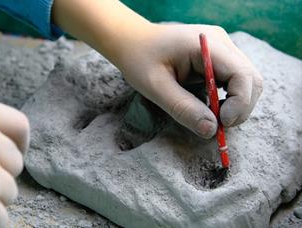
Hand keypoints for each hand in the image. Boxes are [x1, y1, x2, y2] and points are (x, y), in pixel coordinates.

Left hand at [52, 0, 262, 137]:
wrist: (132, 42)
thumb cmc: (139, 60)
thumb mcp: (155, 87)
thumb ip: (183, 108)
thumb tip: (211, 131)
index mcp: (207, 45)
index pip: (242, 74)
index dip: (240, 103)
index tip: (221, 123)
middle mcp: (221, 43)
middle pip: (251, 79)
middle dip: (241, 107)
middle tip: (218, 126)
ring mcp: (222, 48)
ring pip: (247, 81)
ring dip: (236, 104)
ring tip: (213, 117)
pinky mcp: (218, 57)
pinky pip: (234, 80)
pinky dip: (228, 98)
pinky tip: (210, 106)